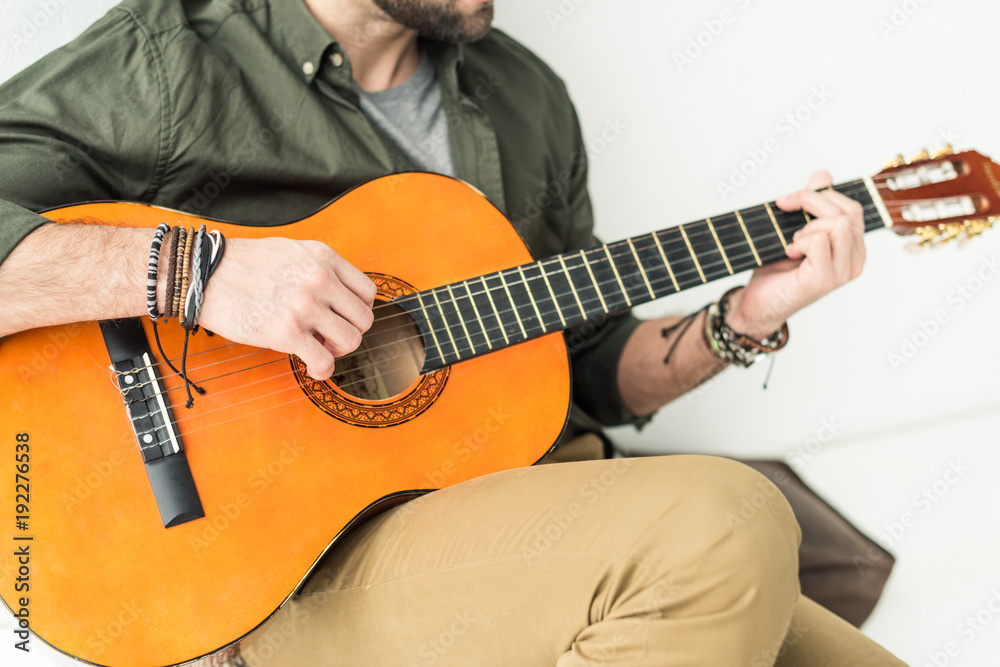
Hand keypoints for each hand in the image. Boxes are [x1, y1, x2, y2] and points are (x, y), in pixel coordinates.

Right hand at [196, 237, 375, 379]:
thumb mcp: (291, 251)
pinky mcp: (286, 332)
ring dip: (337, 351)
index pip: (367, 292)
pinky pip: (325, 361)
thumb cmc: (242, 265)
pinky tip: (311, 367)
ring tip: (318, 349)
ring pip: (351, 341)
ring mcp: (304, 306)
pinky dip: (322, 370)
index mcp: (323, 258)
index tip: (340, 318)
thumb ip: (320, 270)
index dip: (357, 311)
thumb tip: (340, 298)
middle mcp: (319, 279)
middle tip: (328, 337)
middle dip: (349, 333)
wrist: (203, 274)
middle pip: (364, 319)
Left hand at [725, 171, 865, 336]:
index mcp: (852, 248)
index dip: (821, 194)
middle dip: (811, 200)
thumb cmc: (776, 269)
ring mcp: (842, 272)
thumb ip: (811, 205)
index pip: (852, 208)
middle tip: (783, 205)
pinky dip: (801, 241)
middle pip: (848, 212)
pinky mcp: (824, 280)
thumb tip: (823, 175)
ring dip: (808, 225)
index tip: (789, 198)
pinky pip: (820, 243)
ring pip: (839, 225)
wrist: (756, 304)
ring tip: (792, 239)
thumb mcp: (794, 230)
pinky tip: (790, 252)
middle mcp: (854, 261)